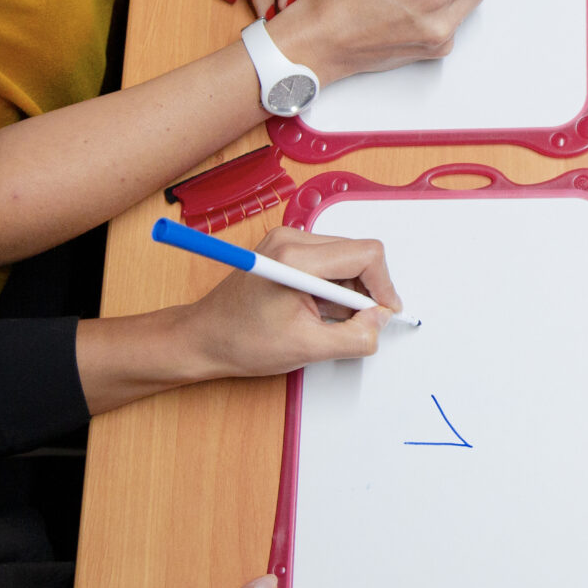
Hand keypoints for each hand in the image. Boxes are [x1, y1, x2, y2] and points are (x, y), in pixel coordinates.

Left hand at [175, 227, 400, 380]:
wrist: (203, 337)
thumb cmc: (241, 341)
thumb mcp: (307, 348)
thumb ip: (355, 336)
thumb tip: (381, 321)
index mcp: (295, 259)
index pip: (366, 254)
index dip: (383, 286)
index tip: (384, 313)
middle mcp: (291, 239)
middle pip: (358, 253)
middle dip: (365, 290)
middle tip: (355, 323)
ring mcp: (286, 241)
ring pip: (346, 257)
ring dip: (349, 290)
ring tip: (326, 318)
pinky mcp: (285, 249)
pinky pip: (329, 261)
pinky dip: (334, 287)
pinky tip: (317, 309)